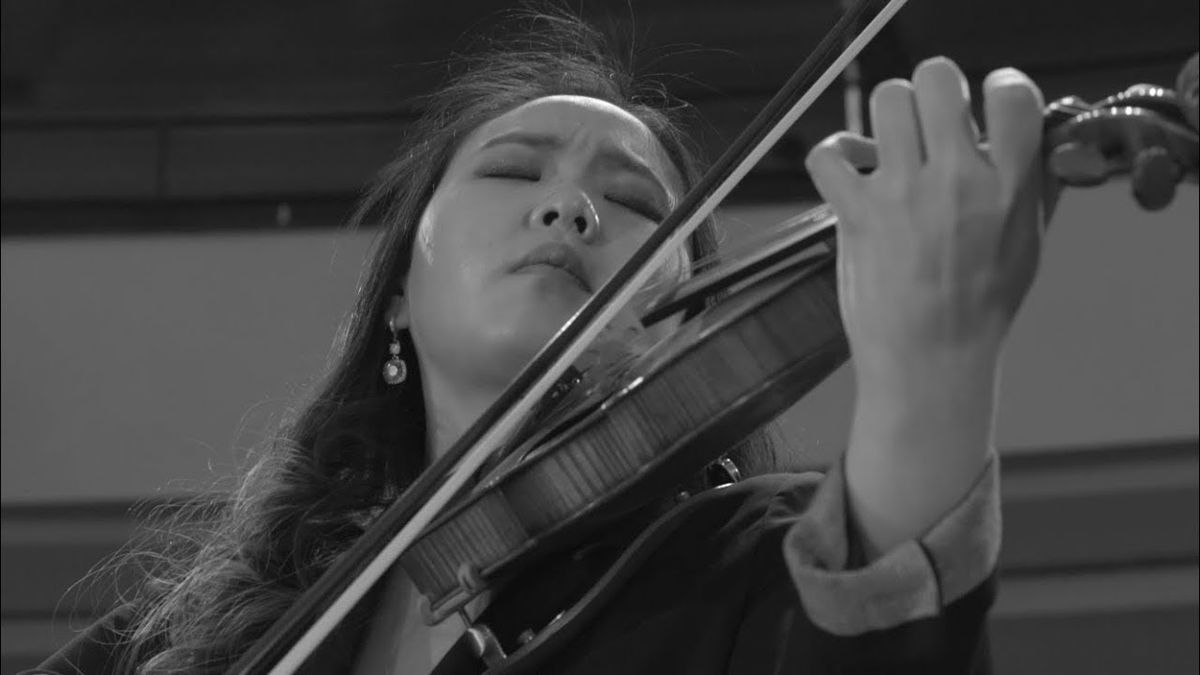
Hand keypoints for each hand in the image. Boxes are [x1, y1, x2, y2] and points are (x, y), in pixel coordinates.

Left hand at [806, 57, 1045, 384]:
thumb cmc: (980, 310)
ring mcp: (903, 194)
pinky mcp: (857, 213)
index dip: (999, 87)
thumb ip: (1036, 186)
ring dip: (887, 116)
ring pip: (886, 101)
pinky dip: (832, 154)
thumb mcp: (1028, 244)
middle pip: (937, 79)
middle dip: (933, 91)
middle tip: (931, 122)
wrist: (931, 363)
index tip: (987, 106)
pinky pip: (829, 154)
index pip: (1013, 95)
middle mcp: (957, 181)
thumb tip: (1047, 142)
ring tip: (892, 145)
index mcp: (1009, 187)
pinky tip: (848, 170)